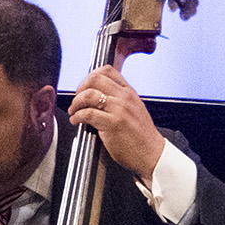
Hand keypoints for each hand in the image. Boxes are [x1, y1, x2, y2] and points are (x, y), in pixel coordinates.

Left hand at [68, 66, 165, 183]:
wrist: (151, 154)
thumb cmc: (139, 136)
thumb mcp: (133, 110)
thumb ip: (118, 100)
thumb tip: (95, 95)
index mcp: (129, 92)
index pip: (107, 70)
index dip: (89, 77)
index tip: (83, 89)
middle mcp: (124, 98)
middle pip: (94, 79)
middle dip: (79, 89)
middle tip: (76, 102)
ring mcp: (119, 110)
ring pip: (88, 95)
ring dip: (75, 104)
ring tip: (74, 112)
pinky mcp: (113, 124)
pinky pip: (87, 114)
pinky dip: (76, 117)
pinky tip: (76, 121)